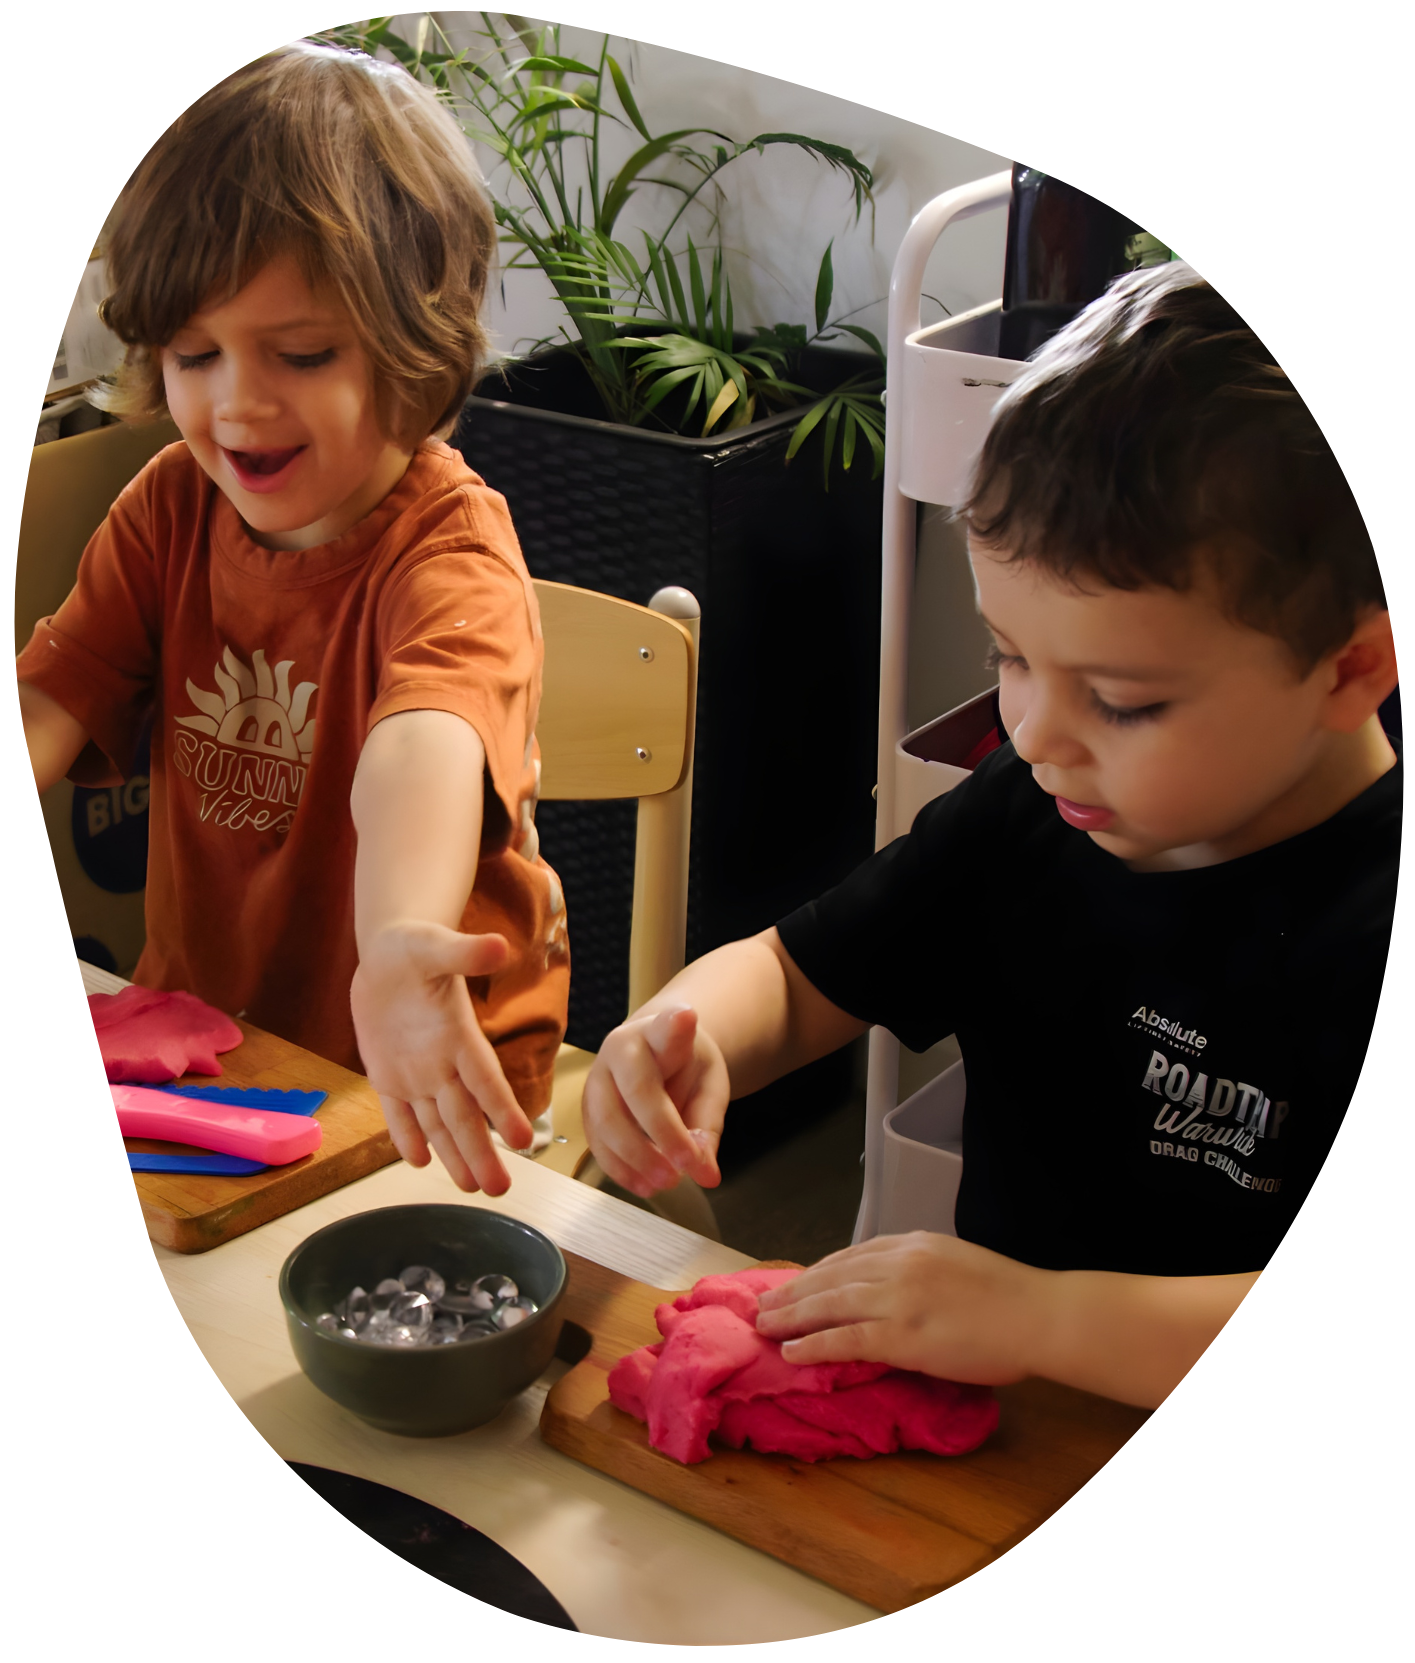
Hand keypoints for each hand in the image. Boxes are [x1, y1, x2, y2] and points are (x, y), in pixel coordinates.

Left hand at [350, 919, 533, 1194]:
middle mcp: (443, 1062)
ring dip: (453, 1154)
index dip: (502, 1109)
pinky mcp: (388, 1074)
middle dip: (480, 1152)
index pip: (484, 1080)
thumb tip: (500, 947)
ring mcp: (416, 1072)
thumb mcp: (436, 944)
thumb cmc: (417, 945)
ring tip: (472, 1186)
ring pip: (437, 1122)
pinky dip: (406, 1136)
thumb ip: (467, 953)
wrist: (389, 952)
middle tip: (499, 1189)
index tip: (522, 1140)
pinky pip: (398, 1112)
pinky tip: (418, 1161)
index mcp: (459, 1036)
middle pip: (464, 1115)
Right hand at [581, 1004, 728, 1196]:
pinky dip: (620, 1169)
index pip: (667, 1027)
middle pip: (636, 1088)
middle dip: (661, 1133)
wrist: (653, 1053)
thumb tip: (705, 1174)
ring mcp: (597, 1077)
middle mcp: (621, 1048)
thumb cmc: (683, 1065)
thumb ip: (708, 1127)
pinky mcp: (586, 1108)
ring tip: (668, 1182)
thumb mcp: (709, 1085)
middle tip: (685, 1167)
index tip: (686, 1017)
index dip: (674, 1025)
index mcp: (659, 1031)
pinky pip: (596, 1142)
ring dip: (637, 1159)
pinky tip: (644, 1185)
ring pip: (607, 1120)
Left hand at [753, 1231, 1051, 1385]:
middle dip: (793, 1291)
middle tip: (762, 1304)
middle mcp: (899, 1263)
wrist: (1039, 1314)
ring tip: (765, 1326)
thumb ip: (919, 1270)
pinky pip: (846, 1339)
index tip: (796, 1282)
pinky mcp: (902, 1334)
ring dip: (791, 1315)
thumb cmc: (1009, 1296)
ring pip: (829, 1303)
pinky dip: (814, 1344)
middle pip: (831, 1275)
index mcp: (912, 1243)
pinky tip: (792, 1350)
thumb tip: (893, 1288)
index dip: (817, 1271)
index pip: (851, 1255)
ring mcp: (898, 1297)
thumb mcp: (955, 1262)